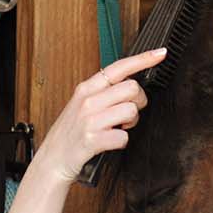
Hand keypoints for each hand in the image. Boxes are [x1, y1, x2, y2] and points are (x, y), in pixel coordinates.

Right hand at [32, 48, 166, 182]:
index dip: (143, 59)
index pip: (118, 67)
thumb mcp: (80, 105)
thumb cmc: (69, 134)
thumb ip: (102, 93)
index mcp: (86, 89)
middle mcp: (88, 101)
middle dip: (139, 102)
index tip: (160, 53)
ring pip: (131, 111)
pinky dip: (121, 142)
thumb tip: (130, 86)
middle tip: (129, 113)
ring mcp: (90, 120)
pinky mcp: (92, 140)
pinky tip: (110, 142)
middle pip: (132, 88)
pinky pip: (123, 137)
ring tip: (117, 128)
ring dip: (131, 123)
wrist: (52, 159)